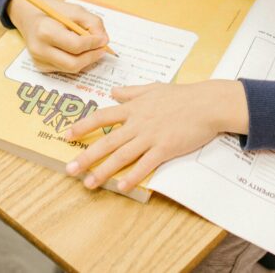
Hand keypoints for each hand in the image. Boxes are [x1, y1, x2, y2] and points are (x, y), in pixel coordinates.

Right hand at [8, 0, 109, 72]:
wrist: (30, 17)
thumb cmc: (54, 12)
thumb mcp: (75, 10)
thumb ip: (93, 23)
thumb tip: (104, 41)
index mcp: (46, 31)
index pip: (75, 45)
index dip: (93, 44)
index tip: (104, 40)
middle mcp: (39, 49)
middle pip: (73, 63)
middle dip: (92, 57)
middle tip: (102, 49)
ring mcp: (39, 60)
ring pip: (70, 69)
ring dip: (86, 60)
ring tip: (92, 49)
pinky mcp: (40, 67)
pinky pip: (64, 69)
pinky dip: (75, 62)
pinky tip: (77, 52)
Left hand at [65, 80, 247, 191]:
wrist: (207, 104)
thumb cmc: (182, 95)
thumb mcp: (153, 88)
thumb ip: (132, 91)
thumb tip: (113, 92)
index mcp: (134, 107)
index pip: (102, 117)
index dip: (83, 126)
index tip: (67, 135)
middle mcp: (138, 122)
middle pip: (107, 141)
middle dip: (86, 156)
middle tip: (69, 170)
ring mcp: (151, 136)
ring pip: (122, 156)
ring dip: (103, 171)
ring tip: (89, 183)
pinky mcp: (165, 148)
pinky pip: (145, 165)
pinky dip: (132, 176)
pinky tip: (121, 187)